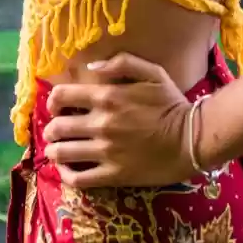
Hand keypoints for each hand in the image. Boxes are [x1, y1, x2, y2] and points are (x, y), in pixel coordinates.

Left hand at [41, 53, 195, 188]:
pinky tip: (67, 171)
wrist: (192, 140)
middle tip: (55, 131)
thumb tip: (91, 68)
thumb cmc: (172, 105)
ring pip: (62, 153)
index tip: (57, 106)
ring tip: (56, 150)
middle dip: (50, 129)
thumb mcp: (152, 72)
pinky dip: (66, 175)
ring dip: (53, 151)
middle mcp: (101, 124)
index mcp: (107, 96)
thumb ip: (121, 63)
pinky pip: (78, 179)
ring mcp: (105, 152)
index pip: (61, 96)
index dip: (52, 101)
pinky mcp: (113, 175)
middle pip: (56, 128)